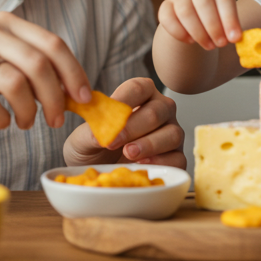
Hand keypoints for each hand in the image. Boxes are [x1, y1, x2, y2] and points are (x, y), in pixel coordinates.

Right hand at [0, 11, 91, 129]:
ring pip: (16, 84)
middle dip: (55, 99)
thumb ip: (23, 60)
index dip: (74, 73)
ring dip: (28, 112)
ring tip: (24, 123)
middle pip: (39, 66)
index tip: (83, 98)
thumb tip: (66, 91)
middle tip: (55, 120)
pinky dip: (1, 118)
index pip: (52, 45)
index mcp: (3, 22)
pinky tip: (1, 123)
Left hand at [63, 78, 185, 168]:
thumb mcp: (82, 138)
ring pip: (173, 134)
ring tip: (128, 153)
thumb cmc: (93, 146)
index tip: (107, 118)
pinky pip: (178, 158)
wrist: (97, 172)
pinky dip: (162, 162)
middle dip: (134, 127)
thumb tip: (99, 133)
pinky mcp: (176, 157)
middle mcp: (160, 109)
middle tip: (113, 141)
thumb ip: (89, 132)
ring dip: (150, 144)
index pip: (138, 88)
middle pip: (158, 110)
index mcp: (140, 94)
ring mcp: (171, 133)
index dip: (124, 101)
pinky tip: (143, 165)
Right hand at [158, 0, 240, 49]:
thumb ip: (233, 29)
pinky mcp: (166, 6)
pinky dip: (180, 33)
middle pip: (203, 2)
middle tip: (221, 44)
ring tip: (209, 46)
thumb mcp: (228, 19)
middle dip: (213, 26)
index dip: (230, 18)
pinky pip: (168, 19)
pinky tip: (191, 41)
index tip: (234, 38)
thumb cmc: (218, 19)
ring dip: (198, 32)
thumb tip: (237, 39)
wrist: (196, 17)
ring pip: (185, 11)